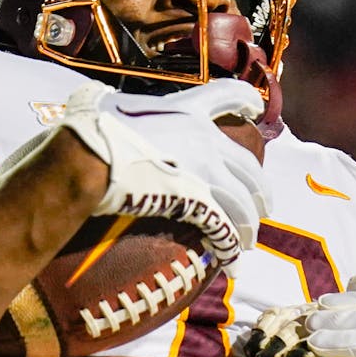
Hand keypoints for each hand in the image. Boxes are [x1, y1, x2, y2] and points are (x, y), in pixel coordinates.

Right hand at [57, 80, 268, 267]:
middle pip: (248, 166)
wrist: (91, 154)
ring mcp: (204, 170)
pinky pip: (223, 228)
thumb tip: (103, 105)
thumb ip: (122, 106)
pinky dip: (230, 247)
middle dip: (260, 190)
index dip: (245, 100)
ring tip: (250, 241)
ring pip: (242, 201)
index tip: (257, 107)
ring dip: (249, 224)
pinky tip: (233, 262)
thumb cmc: (94, 126)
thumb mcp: (114, 104)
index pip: (227, 95)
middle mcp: (204, 139)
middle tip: (264, 206)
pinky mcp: (196, 201)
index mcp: (186, 109)